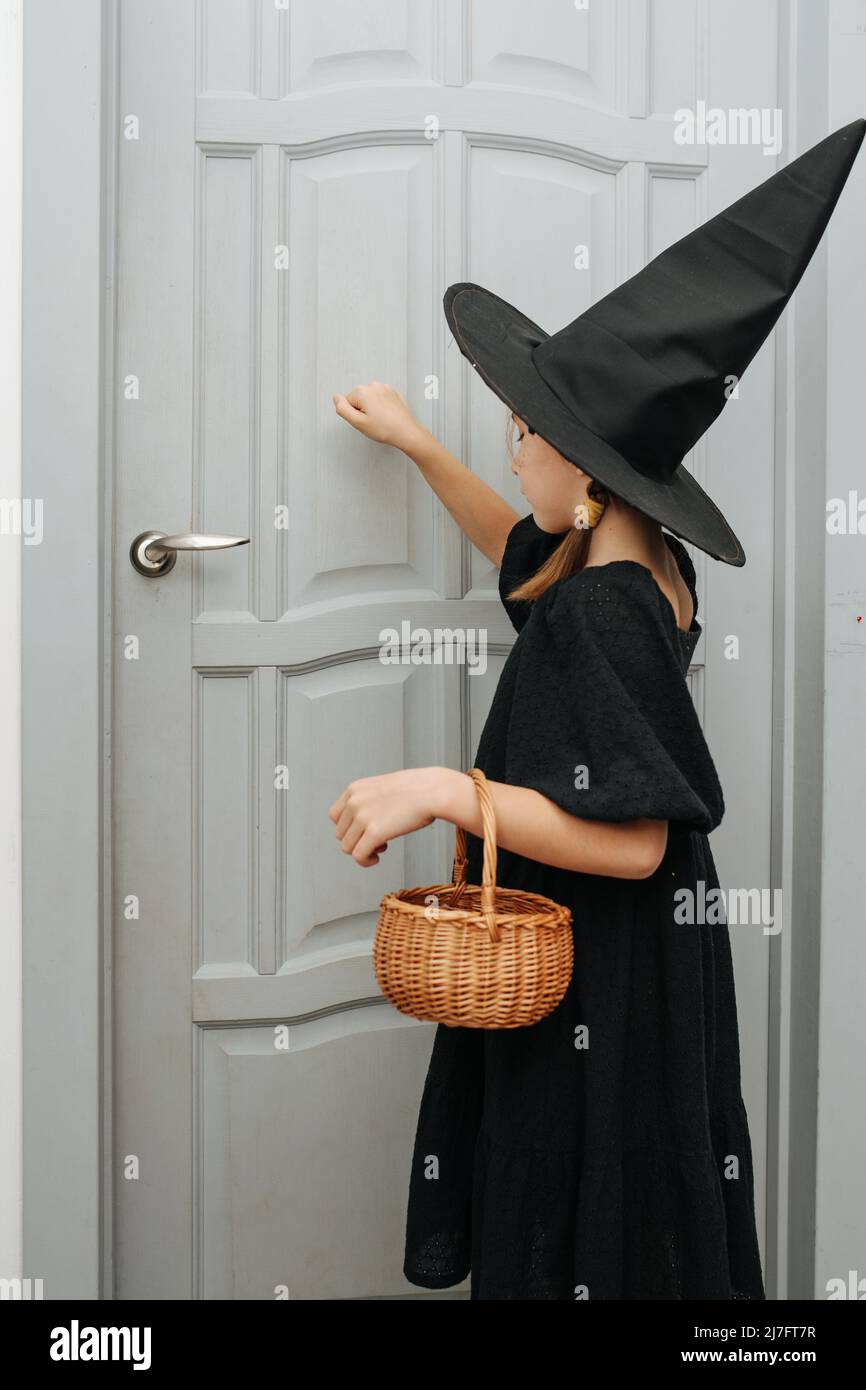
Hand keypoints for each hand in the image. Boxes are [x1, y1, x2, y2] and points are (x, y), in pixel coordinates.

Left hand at [328, 766, 454, 867]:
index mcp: (355, 789)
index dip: (350, 827)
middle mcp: (354, 802)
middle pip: (341, 834)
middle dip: (358, 840)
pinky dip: (366, 861)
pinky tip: (377, 858)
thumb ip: (369, 801)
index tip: (365, 831)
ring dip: (363, 851)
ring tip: (382, 846)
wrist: (434, 791)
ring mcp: (362, 817)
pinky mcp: (374, 833)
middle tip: (379, 839)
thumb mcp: (384, 788)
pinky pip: (359, 856)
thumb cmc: (417, 790)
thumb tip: (363, 826)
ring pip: (348, 847)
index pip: (335, 816)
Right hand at [332, 380, 423, 451]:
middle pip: (358, 399)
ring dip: (373, 408)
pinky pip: (381, 399)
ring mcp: (385, 388)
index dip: (354, 415)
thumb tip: (336, 398)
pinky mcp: (393, 393)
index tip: (364, 421)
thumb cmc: (384, 429)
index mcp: (362, 391)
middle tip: (372, 422)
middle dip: (363, 410)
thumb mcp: (357, 422)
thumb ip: (342, 408)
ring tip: (381, 419)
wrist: (406, 432)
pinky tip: (388, 416)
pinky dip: (382, 407)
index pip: (347, 402)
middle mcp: (373, 385)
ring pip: (370, 399)